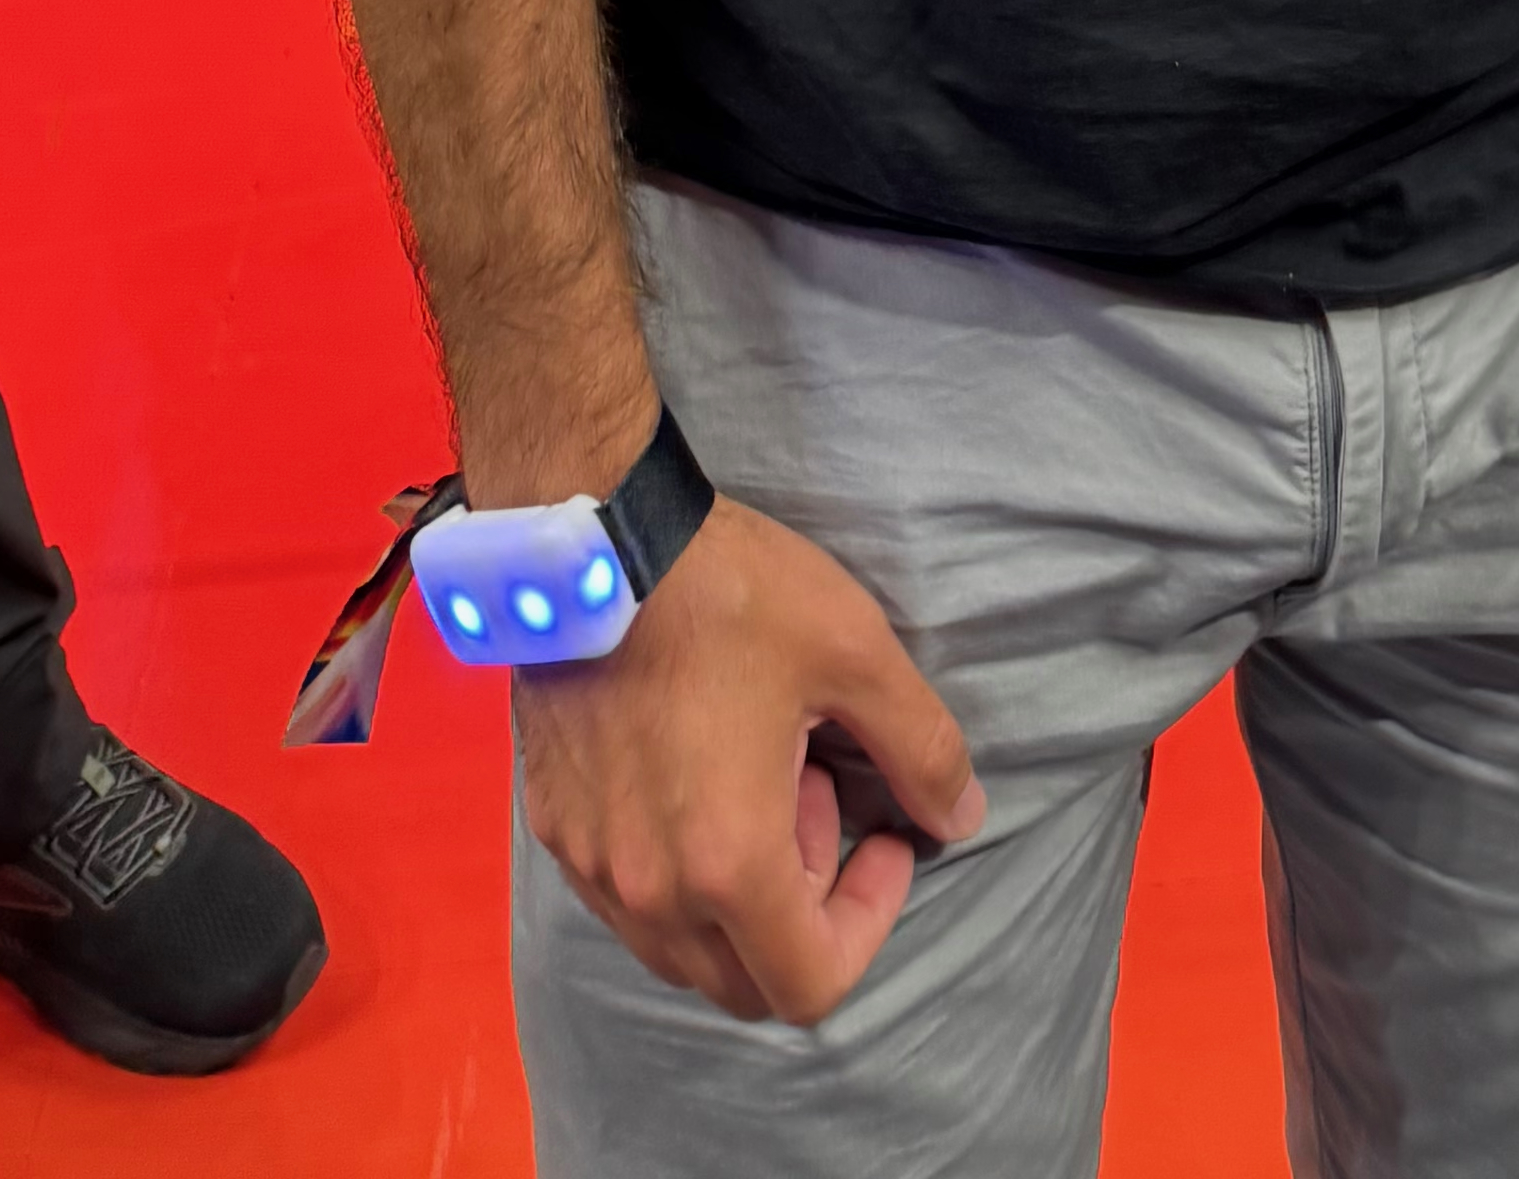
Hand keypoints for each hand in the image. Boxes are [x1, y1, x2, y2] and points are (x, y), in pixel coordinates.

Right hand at [514, 495, 982, 1024]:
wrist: (593, 535)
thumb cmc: (727, 590)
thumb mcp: (854, 652)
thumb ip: (922, 750)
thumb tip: (961, 818)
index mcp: (728, 863)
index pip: (811, 984)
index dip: (870, 924)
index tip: (885, 838)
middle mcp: (649, 890)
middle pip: (746, 983)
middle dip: (805, 914)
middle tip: (820, 796)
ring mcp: (591, 863)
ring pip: (682, 950)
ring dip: (740, 897)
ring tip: (760, 773)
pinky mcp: (556, 827)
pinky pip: (629, 900)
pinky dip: (679, 871)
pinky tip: (698, 768)